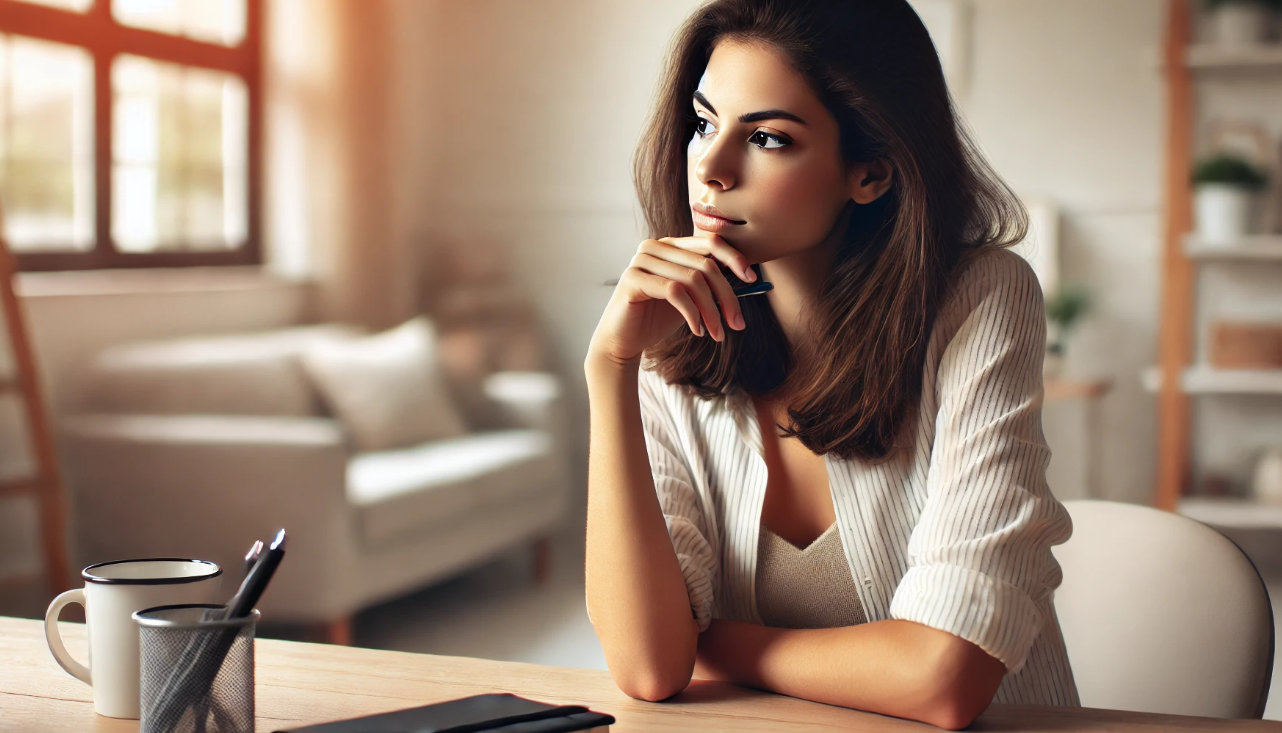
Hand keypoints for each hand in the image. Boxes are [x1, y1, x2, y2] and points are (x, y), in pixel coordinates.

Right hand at [587, 235, 754, 367]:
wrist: (624, 340)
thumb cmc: (658, 318)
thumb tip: (750, 278)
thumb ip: (711, 284)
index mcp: (671, 245)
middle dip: (726, 297)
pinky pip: (674, 291)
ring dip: (711, 311)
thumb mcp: (691, 298)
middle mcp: (655, 246)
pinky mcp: (633, 278)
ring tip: (717, 334)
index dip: (734, 258)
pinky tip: (697, 330)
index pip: (710, 242)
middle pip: (705, 265)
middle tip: (737, 324)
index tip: (752, 279)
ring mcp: (641, 260)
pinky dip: (692, 313)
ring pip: (692, 279)